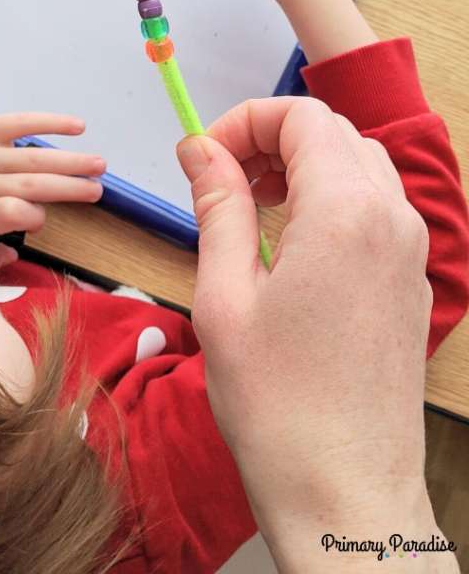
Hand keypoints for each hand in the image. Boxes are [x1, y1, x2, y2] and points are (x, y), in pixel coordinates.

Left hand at [0, 113, 105, 249]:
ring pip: (34, 159)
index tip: (43, 219)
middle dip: (69, 188)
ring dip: (70, 162)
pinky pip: (21, 123)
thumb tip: (13, 253)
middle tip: (97, 190)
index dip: (33, 217)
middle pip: (32, 186)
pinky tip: (76, 127)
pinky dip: (50, 123)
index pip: (12, 214)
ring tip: (98, 165)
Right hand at [177, 97, 446, 570]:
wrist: (347, 495)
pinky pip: (376, 208)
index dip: (243, 122)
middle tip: (218, 181)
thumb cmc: (276, 404)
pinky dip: (329, 199)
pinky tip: (288, 245)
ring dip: (301, 166)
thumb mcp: (223, 296)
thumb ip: (218, 206)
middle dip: (269, 139)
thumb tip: (199, 148)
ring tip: (250, 208)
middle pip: (334, 133)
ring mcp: (411, 254)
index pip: (301, 116)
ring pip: (360, 165)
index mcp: (345, 215)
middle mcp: (393, 221)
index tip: (202, 159)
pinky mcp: (412, 283)